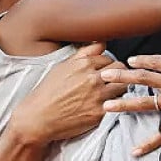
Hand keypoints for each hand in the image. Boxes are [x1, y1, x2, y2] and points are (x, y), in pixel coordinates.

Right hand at [6, 42, 126, 144]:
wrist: (37, 118)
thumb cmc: (47, 92)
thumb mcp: (62, 66)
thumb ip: (84, 53)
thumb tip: (101, 43)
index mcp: (84, 64)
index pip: (109, 58)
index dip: (107, 65)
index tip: (104, 72)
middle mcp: (93, 78)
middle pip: (120, 69)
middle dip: (118, 74)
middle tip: (111, 81)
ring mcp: (98, 95)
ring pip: (123, 85)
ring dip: (119, 88)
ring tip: (111, 93)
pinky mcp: (99, 112)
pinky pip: (118, 103)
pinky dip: (115, 103)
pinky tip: (108, 105)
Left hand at [100, 26, 160, 155]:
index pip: (155, 62)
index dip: (140, 61)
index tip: (127, 61)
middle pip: (143, 79)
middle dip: (120, 78)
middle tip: (102, 77)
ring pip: (146, 104)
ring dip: (124, 106)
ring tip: (106, 108)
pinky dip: (148, 143)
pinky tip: (133, 150)